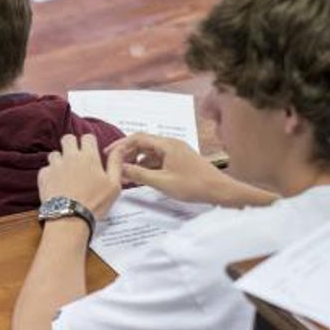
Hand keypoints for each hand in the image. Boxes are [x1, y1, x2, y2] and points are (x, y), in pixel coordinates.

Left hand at [38, 134, 122, 218]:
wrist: (70, 217)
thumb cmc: (94, 203)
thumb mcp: (113, 184)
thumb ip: (116, 163)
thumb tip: (120, 148)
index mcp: (89, 157)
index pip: (87, 137)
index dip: (89, 143)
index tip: (91, 151)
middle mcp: (70, 157)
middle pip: (68, 138)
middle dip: (72, 144)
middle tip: (76, 157)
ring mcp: (55, 165)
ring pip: (55, 153)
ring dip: (60, 160)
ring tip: (66, 173)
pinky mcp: (44, 175)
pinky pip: (46, 168)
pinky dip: (50, 173)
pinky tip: (56, 183)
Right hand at [106, 133, 231, 204]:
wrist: (221, 191)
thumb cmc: (194, 185)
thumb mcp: (162, 182)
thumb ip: (138, 174)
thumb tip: (120, 169)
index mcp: (167, 144)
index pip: (137, 138)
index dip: (120, 145)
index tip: (108, 155)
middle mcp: (171, 144)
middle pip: (143, 144)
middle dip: (128, 154)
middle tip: (115, 166)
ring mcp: (176, 152)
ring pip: (150, 153)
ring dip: (137, 162)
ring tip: (127, 175)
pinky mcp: (180, 161)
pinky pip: (159, 160)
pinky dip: (148, 167)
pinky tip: (142, 178)